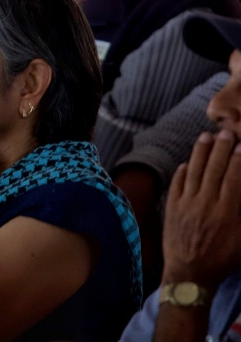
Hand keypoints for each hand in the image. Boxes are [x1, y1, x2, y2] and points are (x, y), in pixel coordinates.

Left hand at [162, 129, 240, 288]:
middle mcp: (205, 203)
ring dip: (200, 153)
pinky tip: (188, 163)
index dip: (238, 160)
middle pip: (214, 169)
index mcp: (226, 211)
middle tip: (226, 132)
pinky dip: (182, 172)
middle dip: (221, 149)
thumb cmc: (221, 260)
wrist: (189, 273)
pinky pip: (177, 184)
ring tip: (205, 137)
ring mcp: (186, 204)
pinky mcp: (171, 208)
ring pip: (194, 172)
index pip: (234, 178)